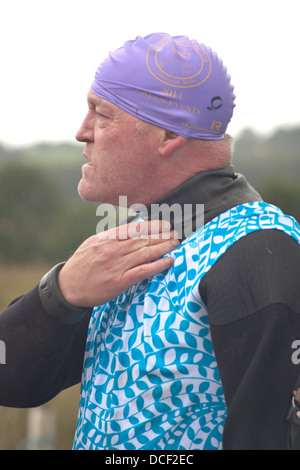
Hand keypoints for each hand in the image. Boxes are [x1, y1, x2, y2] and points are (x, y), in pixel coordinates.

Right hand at [58, 220, 178, 306]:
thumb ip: (112, 236)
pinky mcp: (120, 281)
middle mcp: (114, 249)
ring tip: (176, 243)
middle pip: (143, 239)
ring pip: (146, 252)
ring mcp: (117, 265)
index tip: (165, 224)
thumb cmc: (82, 264)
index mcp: (107, 238)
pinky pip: (143, 271)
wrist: (68, 286)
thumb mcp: (93, 243)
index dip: (153, 225)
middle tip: (176, 232)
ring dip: (164, 247)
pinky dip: (158, 265)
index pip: (135, 228)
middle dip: (162, 235)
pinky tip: (168, 261)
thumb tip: (131, 228)